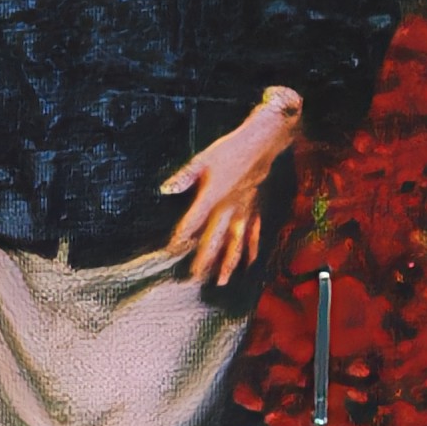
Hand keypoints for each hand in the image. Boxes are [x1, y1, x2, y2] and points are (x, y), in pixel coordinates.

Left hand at [160, 93, 302, 284]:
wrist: (260, 144)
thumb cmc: (229, 150)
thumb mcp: (202, 160)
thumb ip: (184, 177)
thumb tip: (166, 189)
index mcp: (212, 197)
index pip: (192, 223)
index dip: (181, 239)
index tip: (171, 252)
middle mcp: (228, 209)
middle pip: (214, 241)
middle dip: (203, 261)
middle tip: (194, 279)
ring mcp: (244, 212)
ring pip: (235, 243)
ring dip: (227, 263)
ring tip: (220, 281)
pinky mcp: (255, 210)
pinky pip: (254, 234)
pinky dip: (250, 250)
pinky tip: (248, 264)